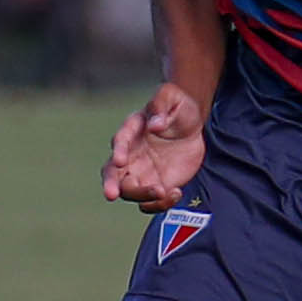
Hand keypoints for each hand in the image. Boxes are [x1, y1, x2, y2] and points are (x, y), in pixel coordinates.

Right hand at [103, 82, 207, 211]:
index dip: (118, 151)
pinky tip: (176, 192)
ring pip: (130, 191)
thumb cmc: (178, 107)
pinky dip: (160, 203)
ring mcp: (140, 172)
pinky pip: (150, 201)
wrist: (191, 125)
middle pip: (112, 173)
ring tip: (164, 191)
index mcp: (132, 130)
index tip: (120, 161)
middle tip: (111, 194)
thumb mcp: (172, 97)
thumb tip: (155, 124)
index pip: (120, 141)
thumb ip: (161, 106)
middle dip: (110, 184)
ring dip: (143, 195)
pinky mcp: (155, 184)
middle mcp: (130, 154)